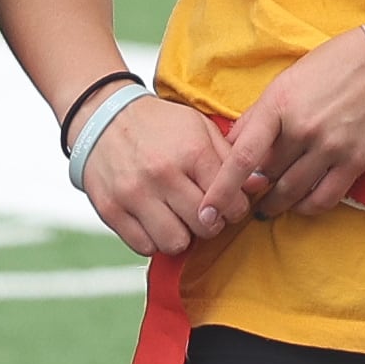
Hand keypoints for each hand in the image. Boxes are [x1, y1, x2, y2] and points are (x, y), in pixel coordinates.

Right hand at [83, 97, 236, 255]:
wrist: (104, 117)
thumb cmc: (159, 125)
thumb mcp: (199, 128)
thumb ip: (230, 158)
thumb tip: (260, 184)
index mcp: (191, 151)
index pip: (229, 202)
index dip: (235, 208)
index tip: (228, 205)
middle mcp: (163, 174)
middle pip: (205, 227)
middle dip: (211, 225)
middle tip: (205, 214)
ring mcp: (134, 194)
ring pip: (174, 243)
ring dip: (181, 236)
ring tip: (178, 219)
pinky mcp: (112, 210)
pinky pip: (144, 247)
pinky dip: (153, 239)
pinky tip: (155, 221)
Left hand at [199, 28, 364, 225]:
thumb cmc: (334, 65)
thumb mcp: (287, 80)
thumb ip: (258, 115)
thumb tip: (231, 143)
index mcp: (279, 104)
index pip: (242, 156)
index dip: (221, 188)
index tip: (207, 209)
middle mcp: (302, 129)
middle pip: (265, 176)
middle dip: (251, 191)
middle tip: (243, 199)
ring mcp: (330, 147)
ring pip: (291, 192)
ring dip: (275, 203)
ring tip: (268, 206)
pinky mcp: (355, 161)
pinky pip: (324, 199)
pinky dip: (307, 207)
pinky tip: (300, 203)